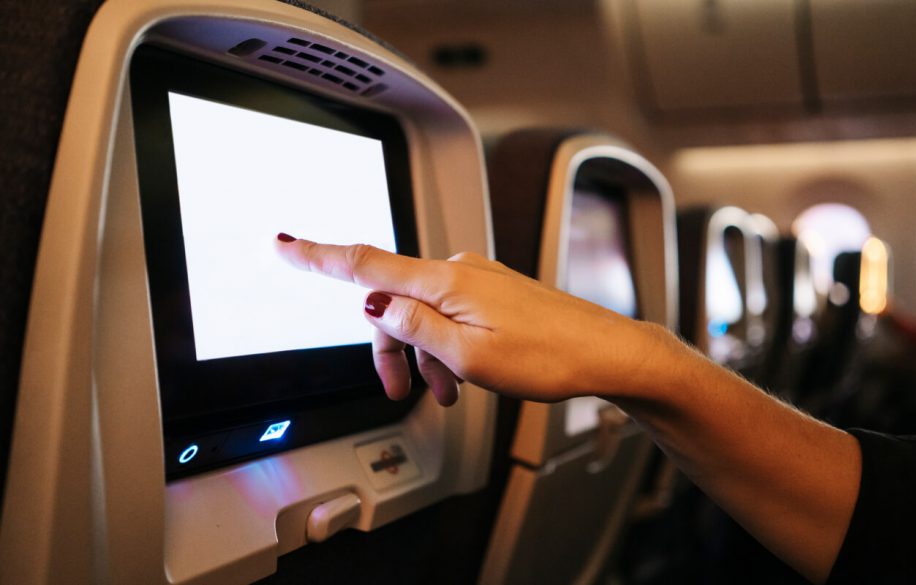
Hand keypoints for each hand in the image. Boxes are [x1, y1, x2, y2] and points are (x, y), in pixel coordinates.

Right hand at [275, 236, 676, 405]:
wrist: (605, 352)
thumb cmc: (549, 356)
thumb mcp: (470, 356)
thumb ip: (416, 327)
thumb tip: (375, 303)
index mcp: (446, 282)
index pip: (366, 265)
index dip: (317, 256)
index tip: (282, 243)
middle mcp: (459, 270)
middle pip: (394, 302)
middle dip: (391, 349)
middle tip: (403, 392)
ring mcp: (478, 279)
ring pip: (424, 314)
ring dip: (424, 355)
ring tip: (448, 393)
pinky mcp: (494, 291)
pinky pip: (451, 315)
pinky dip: (446, 346)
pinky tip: (464, 376)